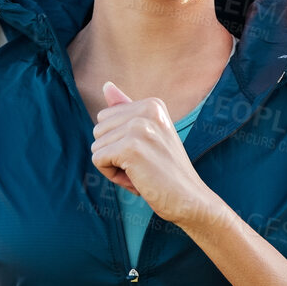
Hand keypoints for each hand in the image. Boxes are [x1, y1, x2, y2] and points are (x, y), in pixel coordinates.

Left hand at [91, 81, 220, 227]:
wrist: (190, 200)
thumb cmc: (167, 172)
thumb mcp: (149, 136)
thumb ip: (127, 110)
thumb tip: (106, 85)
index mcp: (152, 103)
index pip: (105, 117)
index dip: (118, 142)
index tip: (144, 154)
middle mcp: (147, 109)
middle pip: (98, 130)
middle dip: (113, 154)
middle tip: (143, 165)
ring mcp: (140, 128)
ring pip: (96, 147)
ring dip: (114, 167)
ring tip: (142, 173)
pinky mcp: (131, 148)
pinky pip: (98, 160)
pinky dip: (112, 176)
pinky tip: (136, 180)